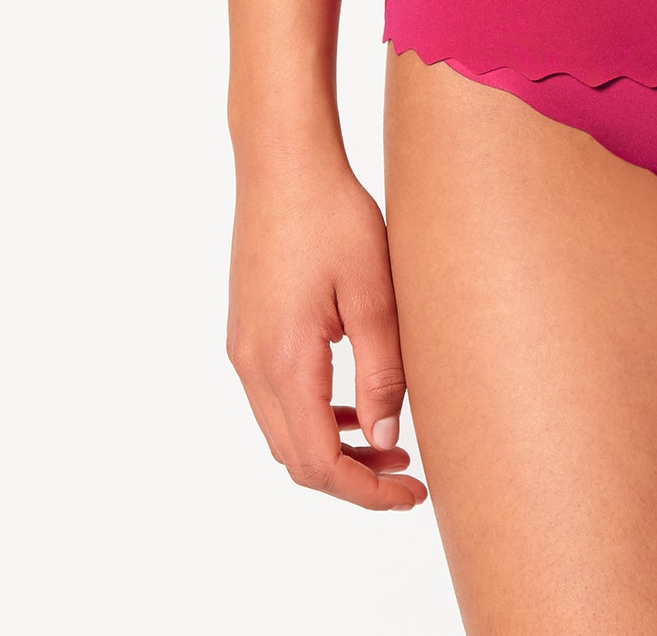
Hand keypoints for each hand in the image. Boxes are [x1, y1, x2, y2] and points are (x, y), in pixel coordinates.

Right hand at [227, 152, 427, 510]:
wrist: (282, 160)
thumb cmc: (332, 215)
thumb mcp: (373, 292)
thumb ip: (382, 370)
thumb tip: (386, 439)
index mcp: (283, 361)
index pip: (318, 462)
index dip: (365, 491)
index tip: (413, 494)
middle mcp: (252, 364)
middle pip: (296, 458)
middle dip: (352, 477)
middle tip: (409, 476)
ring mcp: (243, 348)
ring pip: (284, 430)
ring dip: (333, 447)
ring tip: (390, 444)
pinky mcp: (247, 329)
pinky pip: (277, 396)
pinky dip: (315, 414)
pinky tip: (355, 401)